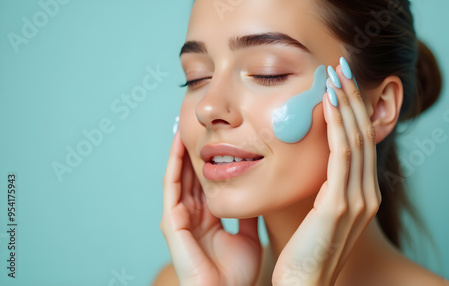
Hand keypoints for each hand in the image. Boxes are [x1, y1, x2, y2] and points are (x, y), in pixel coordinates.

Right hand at [160, 133, 261, 285]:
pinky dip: (174, 162)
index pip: (206, 182)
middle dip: (195, 149)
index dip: (211, 159)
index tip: (220, 137)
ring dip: (181, 149)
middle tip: (201, 122)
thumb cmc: (236, 273)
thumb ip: (251, 217)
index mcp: (207, 218)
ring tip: (187, 122)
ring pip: (179, 174)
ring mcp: (178, 217)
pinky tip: (179, 142)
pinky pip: (171, 185)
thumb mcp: (249, 236)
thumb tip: (261, 197)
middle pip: (191, 173)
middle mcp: (190, 214)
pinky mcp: (171, 221)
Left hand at [272, 61, 381, 284]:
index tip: (340, 84)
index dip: (353, 110)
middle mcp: (367, 194)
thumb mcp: (316, 211)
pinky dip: (338, 126)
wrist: (303, 284)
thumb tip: (307, 157)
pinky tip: (329, 104)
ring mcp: (358, 199)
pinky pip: (342, 155)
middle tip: (341, 67)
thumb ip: (320, 185)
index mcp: (362, 195)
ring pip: (356, 139)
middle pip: (364, 134)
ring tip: (335, 75)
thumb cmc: (302, 249)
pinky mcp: (341, 205)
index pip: (360, 142)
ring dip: (346, 104)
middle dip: (353, 98)